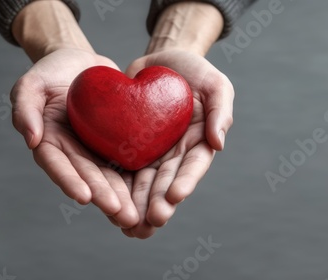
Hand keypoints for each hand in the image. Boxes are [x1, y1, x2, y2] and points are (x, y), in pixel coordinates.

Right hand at [10, 48, 138, 227]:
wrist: (80, 63)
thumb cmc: (50, 71)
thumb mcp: (31, 83)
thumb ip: (25, 107)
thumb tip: (32, 140)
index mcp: (49, 141)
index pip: (57, 164)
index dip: (69, 181)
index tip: (84, 198)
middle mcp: (72, 151)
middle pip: (87, 176)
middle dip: (103, 196)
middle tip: (121, 214)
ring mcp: (94, 149)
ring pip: (109, 175)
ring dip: (121, 196)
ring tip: (135, 215)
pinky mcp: (115, 142)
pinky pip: (126, 159)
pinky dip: (136, 178)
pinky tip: (150, 193)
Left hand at [120, 49, 234, 237]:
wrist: (160, 64)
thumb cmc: (193, 71)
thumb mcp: (214, 83)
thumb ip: (220, 111)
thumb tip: (219, 144)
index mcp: (196, 143)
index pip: (192, 165)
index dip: (185, 181)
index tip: (174, 197)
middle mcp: (173, 154)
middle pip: (165, 182)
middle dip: (157, 203)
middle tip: (150, 222)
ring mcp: (149, 152)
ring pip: (141, 182)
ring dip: (135, 204)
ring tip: (126, 224)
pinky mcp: (126, 146)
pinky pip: (119, 167)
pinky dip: (115, 186)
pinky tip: (107, 203)